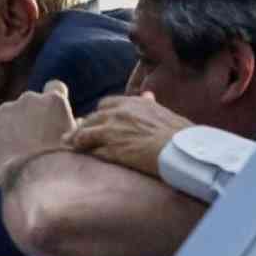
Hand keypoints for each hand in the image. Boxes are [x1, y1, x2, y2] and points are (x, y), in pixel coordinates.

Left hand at [0, 80, 75, 186]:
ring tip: (17, 155)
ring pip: (7, 116)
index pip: (54, 87)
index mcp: (54, 100)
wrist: (37, 179)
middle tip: (31, 143)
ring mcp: (5, 110)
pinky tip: (3, 158)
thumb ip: (74, 127)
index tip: (49, 114)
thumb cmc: (64, 165)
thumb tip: (76, 122)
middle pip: (28, 103)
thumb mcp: (78, 142)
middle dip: (29, 118)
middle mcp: (29, 98)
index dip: (51, 101)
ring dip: (10, 129)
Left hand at [64, 92, 192, 176]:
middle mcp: (119, 114)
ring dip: (78, 140)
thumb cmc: (181, 134)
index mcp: (133, 103)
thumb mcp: (165, 112)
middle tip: (76, 135)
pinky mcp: (112, 150)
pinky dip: (88, 154)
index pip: (105, 104)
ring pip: (85, 134)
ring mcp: (113, 131)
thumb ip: (150, 105)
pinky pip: (93, 151)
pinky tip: (85, 159)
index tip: (98, 122)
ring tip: (71, 146)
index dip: (100, 114)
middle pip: (92, 118)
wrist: (184, 150)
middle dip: (84, 127)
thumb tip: (147, 95)